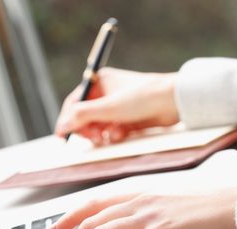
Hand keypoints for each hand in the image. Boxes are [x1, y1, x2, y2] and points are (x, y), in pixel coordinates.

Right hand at [55, 67, 179, 145]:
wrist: (173, 102)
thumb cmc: (141, 97)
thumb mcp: (108, 107)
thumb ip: (82, 116)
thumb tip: (62, 125)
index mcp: (98, 83)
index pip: (74, 103)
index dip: (67, 120)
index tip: (62, 136)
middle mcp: (105, 95)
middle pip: (84, 117)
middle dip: (87, 129)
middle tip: (93, 138)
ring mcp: (116, 108)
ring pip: (97, 126)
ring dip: (100, 134)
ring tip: (107, 137)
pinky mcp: (126, 120)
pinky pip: (111, 131)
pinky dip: (113, 135)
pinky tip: (121, 134)